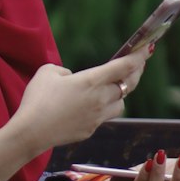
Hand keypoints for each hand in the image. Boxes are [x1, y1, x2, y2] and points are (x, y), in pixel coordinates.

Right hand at [0, 48, 149, 180]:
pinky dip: (106, 108)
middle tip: (138, 64)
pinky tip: (95, 105)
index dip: (138, 56)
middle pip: (128, 84)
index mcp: (91, 80)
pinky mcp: (90, 130)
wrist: (31, 132)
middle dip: (136, 72)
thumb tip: (72, 79)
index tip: (148, 48)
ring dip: (122, 93)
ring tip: (116, 86)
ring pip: (121, 103)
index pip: (123, 66)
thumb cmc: (37, 98)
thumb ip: (65, 71)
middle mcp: (100, 99)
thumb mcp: (48, 72)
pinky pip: (105, 116)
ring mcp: (97, 117)